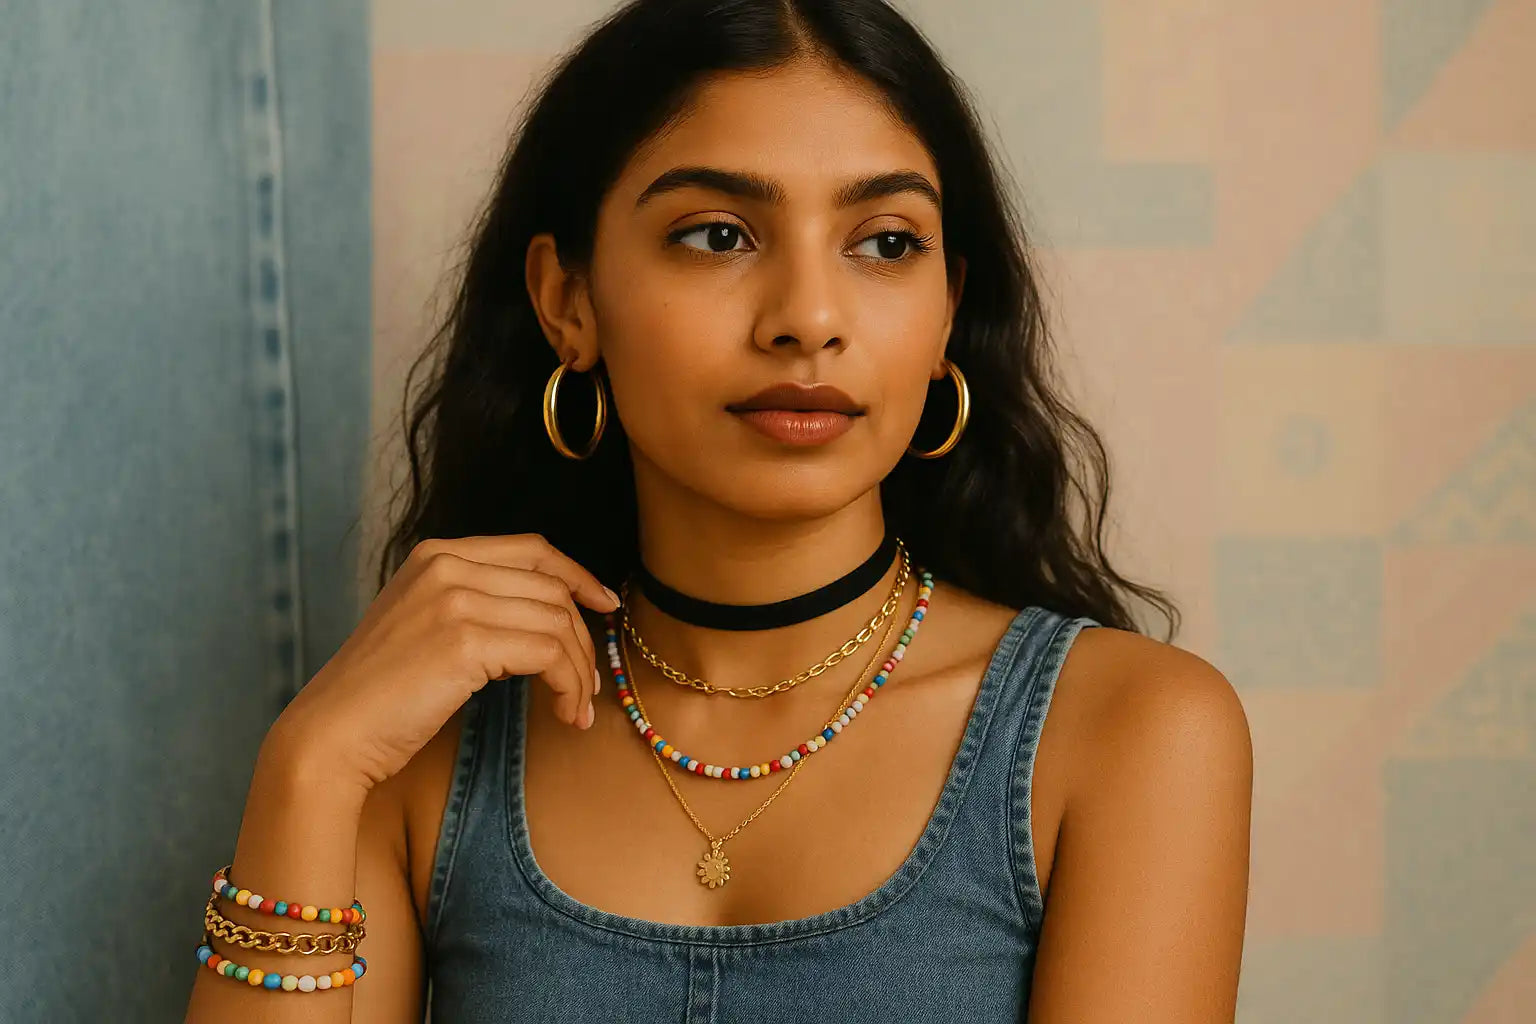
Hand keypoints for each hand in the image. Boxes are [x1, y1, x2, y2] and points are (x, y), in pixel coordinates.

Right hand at [265, 534, 618, 794]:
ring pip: (558, 623)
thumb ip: (474, 606)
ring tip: (576, 709)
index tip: (605, 606)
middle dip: (584, 640)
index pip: (533, 550)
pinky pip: (550, 655)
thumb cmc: (380, 695)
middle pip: (553, 589)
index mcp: (437, 554)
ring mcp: (454, 599)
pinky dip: (568, 686)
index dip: (578, 576)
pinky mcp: (465, 641)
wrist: (331, 734)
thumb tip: (549, 619)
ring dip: (580, 672)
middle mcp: (447, 565)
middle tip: (588, 686)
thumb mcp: (423, 626)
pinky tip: (564, 714)